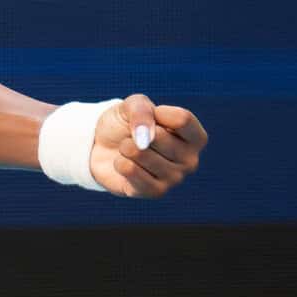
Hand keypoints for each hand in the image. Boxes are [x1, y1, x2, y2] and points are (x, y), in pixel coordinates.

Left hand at [89, 94, 207, 196]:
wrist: (101, 148)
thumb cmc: (126, 124)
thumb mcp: (133, 105)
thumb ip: (142, 111)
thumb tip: (146, 138)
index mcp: (194, 136)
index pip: (182, 119)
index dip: (155, 113)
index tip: (148, 116)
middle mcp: (191, 159)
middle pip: (158, 137)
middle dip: (136, 132)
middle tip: (135, 138)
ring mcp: (175, 178)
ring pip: (141, 153)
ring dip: (125, 147)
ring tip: (128, 150)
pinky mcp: (155, 192)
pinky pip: (130, 171)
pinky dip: (119, 163)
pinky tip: (124, 164)